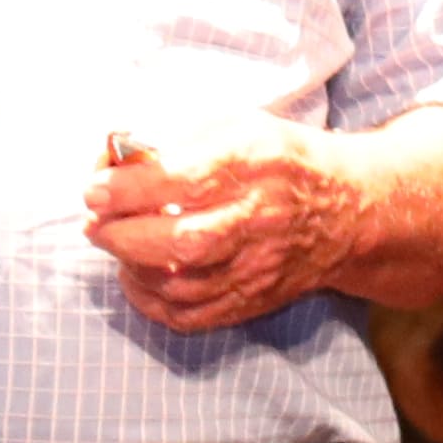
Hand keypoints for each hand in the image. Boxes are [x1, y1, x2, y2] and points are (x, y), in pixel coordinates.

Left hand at [88, 125, 369, 329]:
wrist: (349, 210)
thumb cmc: (283, 159)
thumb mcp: (240, 126)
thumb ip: (180, 140)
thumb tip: (117, 157)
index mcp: (254, 163)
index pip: (182, 181)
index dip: (128, 189)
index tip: (94, 188)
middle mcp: (259, 218)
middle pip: (180, 242)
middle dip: (121, 234)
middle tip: (94, 221)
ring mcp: (258, 266)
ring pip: (182, 284)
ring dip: (131, 266)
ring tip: (113, 242)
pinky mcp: (254, 298)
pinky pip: (192, 315)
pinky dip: (152, 301)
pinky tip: (136, 275)